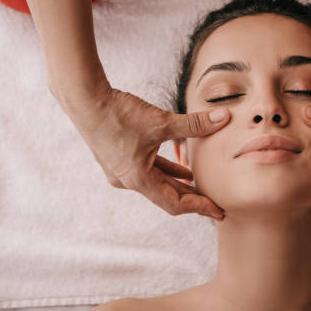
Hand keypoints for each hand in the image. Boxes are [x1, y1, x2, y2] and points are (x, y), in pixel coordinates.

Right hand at [57, 86, 230, 220]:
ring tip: (202, 188)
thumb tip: (224, 117)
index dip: (199, 207)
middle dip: (193, 200)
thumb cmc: (119, 114)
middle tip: (216, 205)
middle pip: (166, 196)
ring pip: (157, 182)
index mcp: (138, 179)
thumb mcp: (162, 121)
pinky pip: (148, 170)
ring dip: (179, 184)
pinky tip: (183, 168)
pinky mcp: (118, 157)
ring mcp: (120, 170)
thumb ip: (196, 123)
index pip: (174, 203)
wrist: (85, 100)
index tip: (218, 211)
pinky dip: (166, 170)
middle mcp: (128, 180)